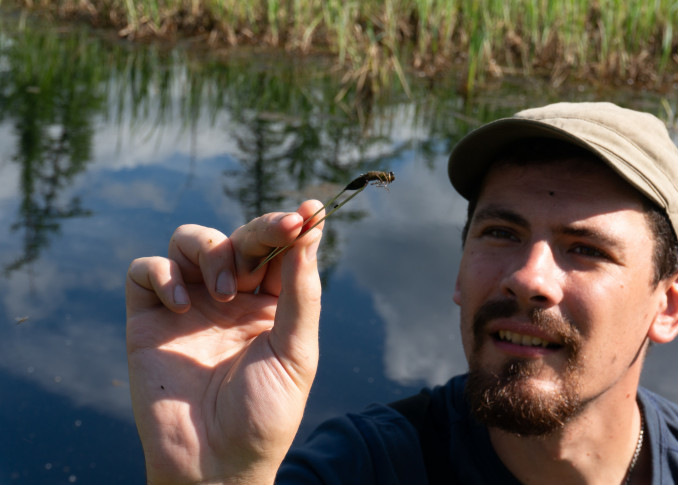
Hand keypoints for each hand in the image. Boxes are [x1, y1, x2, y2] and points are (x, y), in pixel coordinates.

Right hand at [126, 200, 323, 484]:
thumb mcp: (296, 350)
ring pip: (189, 240)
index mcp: (268, 305)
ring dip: (212, 250)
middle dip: (260, 230)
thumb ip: (301, 290)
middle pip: (238, 238)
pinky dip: (163, 274)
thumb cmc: (264, 413)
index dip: (291, 227)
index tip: (308, 210)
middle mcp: (228, 298)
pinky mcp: (149, 317)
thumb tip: (313, 229)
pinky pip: (146, 270)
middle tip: (281, 230)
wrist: (214, 463)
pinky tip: (182, 306)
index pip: (278, 250)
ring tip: (225, 292)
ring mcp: (187, 304)